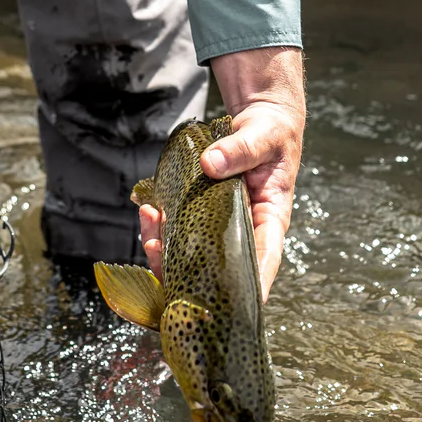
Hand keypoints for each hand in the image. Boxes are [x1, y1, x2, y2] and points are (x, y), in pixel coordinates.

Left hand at [137, 46, 304, 301]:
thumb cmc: (272, 134)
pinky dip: (163, 224)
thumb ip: (240, 150)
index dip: (247, 286)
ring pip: (195, 250)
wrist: (260, 119)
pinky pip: (182, 225)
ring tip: (149, 225)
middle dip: (187, 269)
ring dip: (168, 246)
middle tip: (158, 256)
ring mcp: (223, 222)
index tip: (225, 302)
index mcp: (271, 220)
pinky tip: (150, 210)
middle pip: (220, 264)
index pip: (263, 261)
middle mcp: (246, 229)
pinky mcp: (205, 210)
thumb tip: (211, 164)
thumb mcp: (263, 137)